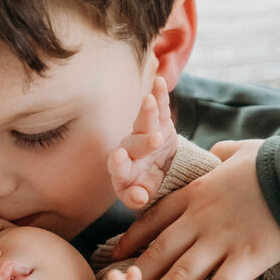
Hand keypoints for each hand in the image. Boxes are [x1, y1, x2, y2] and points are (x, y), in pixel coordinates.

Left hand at [107, 76, 176, 208]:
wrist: (162, 174)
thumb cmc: (147, 188)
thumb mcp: (144, 197)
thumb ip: (137, 198)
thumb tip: (140, 197)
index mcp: (124, 172)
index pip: (118, 168)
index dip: (119, 164)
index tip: (120, 158)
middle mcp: (131, 151)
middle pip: (134, 144)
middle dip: (144, 141)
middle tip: (154, 139)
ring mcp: (145, 134)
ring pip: (144, 122)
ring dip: (147, 111)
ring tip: (150, 100)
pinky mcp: (161, 123)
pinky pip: (160, 108)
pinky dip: (160, 94)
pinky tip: (160, 81)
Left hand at [112, 139, 279, 279]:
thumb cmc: (276, 161)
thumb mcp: (240, 151)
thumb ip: (222, 153)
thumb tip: (217, 152)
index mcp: (196, 193)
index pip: (154, 219)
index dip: (132, 240)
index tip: (116, 257)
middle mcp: (200, 219)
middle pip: (158, 254)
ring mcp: (221, 240)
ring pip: (180, 277)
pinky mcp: (246, 259)